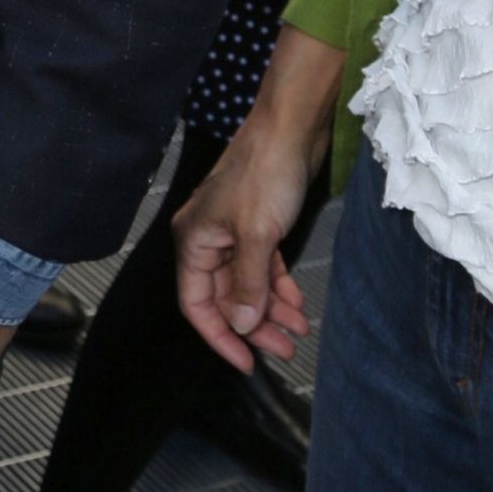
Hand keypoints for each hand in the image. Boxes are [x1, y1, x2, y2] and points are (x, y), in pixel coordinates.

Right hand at [174, 25, 341, 370]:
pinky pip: (262, 267)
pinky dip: (278, 286)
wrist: (291, 129)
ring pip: (246, 285)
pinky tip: (297, 304)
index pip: (196, 303)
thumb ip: (246, 285)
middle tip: (284, 351)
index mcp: (194, 240)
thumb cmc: (266, 173)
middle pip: (224, 297)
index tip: (246, 362)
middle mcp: (208, 239)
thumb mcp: (256, 235)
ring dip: (271, 310)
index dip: (219, 336)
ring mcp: (233, 232)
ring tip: (298, 332)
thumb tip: (239, 326)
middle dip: (253, 326)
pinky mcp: (257, 224)